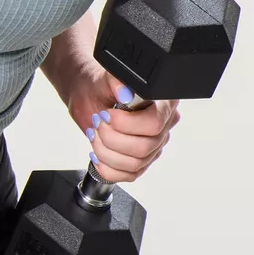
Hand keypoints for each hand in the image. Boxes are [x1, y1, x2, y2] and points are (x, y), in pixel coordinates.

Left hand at [65, 64, 179, 184]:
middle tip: (98, 123)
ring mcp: (154, 146)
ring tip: (95, 135)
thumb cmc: (100, 88)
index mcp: (163, 103)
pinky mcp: (141, 162)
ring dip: (106, 152)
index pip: (155, 123)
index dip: (126, 123)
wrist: (90, 98)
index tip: (107, 114)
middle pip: (144, 147)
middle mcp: (163, 126)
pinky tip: (97, 154)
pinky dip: (108, 168)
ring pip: (135, 163)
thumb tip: (125, 92)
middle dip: (112, 137)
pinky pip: (129, 175)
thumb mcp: (104, 79)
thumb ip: (116, 81)